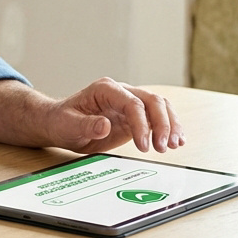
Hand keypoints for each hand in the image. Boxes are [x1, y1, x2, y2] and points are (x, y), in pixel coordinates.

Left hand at [43, 78, 183, 154]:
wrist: (59, 123)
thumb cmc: (61, 121)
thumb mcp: (68, 125)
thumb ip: (86, 125)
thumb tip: (104, 125)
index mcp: (105, 89)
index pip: (132, 103)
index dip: (142, 124)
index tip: (143, 147)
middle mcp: (121, 92)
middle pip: (152, 101)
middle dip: (162, 124)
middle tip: (164, 148)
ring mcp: (129, 103)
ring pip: (160, 106)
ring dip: (171, 125)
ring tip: (176, 145)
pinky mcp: (134, 117)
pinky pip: (157, 118)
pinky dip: (169, 128)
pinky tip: (178, 141)